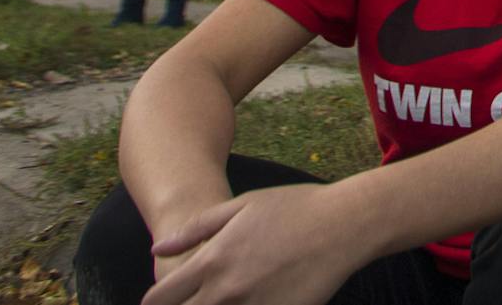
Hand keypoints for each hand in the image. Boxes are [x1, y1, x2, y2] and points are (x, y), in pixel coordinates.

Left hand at [142, 183, 362, 304]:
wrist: (345, 225)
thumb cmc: (295, 208)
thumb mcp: (242, 206)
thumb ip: (196, 229)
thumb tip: (158, 248)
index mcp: (213, 260)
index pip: (161, 297)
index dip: (155, 302)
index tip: (164, 299)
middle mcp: (227, 289)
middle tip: (193, 300)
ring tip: (226, 299)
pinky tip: (252, 301)